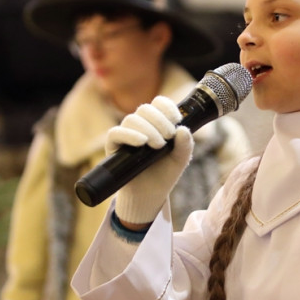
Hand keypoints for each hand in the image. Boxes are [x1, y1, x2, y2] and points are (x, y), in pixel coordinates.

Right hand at [107, 95, 192, 225]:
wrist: (148, 197)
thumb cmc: (164, 175)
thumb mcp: (179, 161)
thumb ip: (185, 145)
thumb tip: (183, 129)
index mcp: (156, 123)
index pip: (158, 103)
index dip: (167, 107)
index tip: (177, 119)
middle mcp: (140, 126)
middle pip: (145, 109)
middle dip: (159, 120)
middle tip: (168, 137)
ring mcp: (125, 135)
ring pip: (131, 119)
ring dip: (147, 128)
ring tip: (158, 145)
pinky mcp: (113, 147)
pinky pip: (115, 133)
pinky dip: (129, 135)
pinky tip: (141, 142)